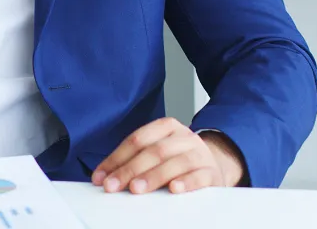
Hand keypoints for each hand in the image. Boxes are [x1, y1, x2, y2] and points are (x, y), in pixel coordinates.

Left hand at [91, 117, 243, 194]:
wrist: (215, 165)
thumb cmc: (178, 160)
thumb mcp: (158, 152)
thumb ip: (135, 160)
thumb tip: (105, 177)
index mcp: (167, 127)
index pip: (137, 140)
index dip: (116, 158)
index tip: (100, 176)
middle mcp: (184, 137)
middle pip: (154, 151)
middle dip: (129, 169)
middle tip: (113, 185)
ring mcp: (199, 154)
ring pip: (175, 162)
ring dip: (153, 177)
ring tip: (136, 189)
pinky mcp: (211, 172)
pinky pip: (199, 176)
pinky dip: (185, 182)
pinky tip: (173, 189)